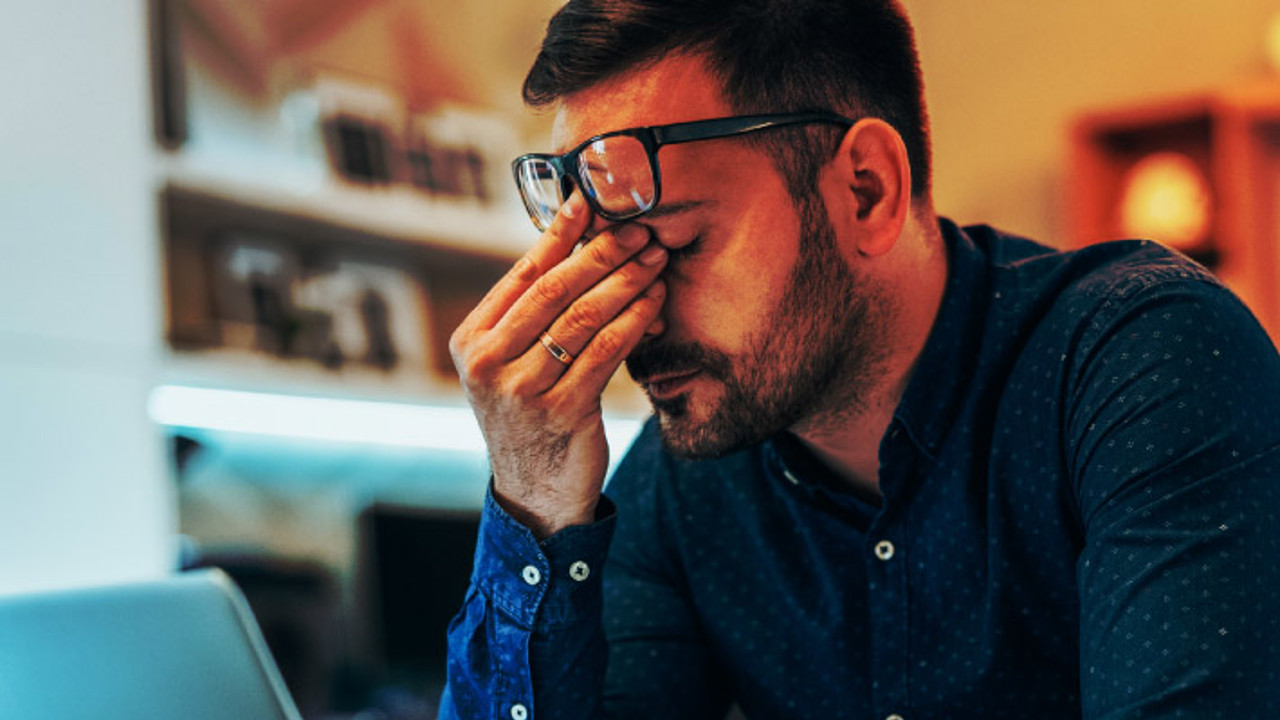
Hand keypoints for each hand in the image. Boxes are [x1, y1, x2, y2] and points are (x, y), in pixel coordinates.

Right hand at [450, 194, 667, 537]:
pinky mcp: (560, 411)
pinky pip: (606, 352)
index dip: (558, 233)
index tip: (589, 199)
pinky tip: (655, 302)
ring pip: (582, 318)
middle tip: (637, 227)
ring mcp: (521, 389)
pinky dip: (634, 321)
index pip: (521, 274)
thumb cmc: (532, 415)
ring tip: (654, 258)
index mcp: (471, 340)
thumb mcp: (514, 363)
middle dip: (601, 252)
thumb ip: (532, 315)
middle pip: (553, 290)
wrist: (535, 493)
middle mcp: (487, 363)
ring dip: (625, 282)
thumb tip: (577, 243)